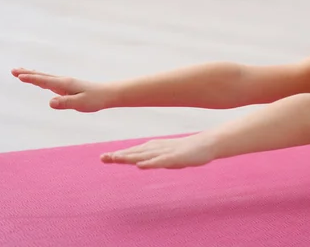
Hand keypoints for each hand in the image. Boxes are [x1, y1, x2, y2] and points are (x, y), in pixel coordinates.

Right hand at [11, 68, 112, 112]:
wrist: (108, 94)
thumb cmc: (95, 99)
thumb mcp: (80, 103)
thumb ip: (65, 103)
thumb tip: (51, 102)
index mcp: (65, 84)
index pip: (45, 81)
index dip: (31, 79)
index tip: (18, 76)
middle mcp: (63, 81)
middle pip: (42, 76)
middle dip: (27, 73)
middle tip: (13, 70)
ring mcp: (65, 83)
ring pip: (45, 77)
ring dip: (32, 74)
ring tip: (20, 72)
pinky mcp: (67, 86)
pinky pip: (50, 81)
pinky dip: (40, 78)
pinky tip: (38, 80)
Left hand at [100, 134, 216, 168]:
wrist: (205, 145)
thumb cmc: (185, 151)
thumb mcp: (166, 156)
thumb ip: (153, 159)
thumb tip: (140, 162)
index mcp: (153, 148)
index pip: (133, 152)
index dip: (119, 154)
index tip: (104, 157)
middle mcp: (156, 149)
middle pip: (135, 153)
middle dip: (119, 155)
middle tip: (103, 157)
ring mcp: (165, 152)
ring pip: (144, 156)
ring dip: (130, 157)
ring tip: (116, 159)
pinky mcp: (175, 157)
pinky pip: (160, 161)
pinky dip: (149, 163)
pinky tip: (140, 165)